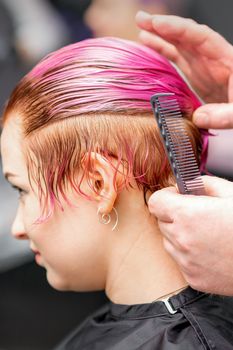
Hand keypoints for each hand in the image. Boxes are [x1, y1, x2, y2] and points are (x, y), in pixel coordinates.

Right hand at [136, 12, 232, 128]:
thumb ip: (223, 115)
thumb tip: (197, 117)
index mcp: (228, 60)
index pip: (200, 37)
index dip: (178, 29)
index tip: (157, 24)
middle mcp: (214, 60)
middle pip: (186, 37)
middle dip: (163, 27)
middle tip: (141, 18)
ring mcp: (205, 70)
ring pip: (180, 49)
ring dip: (160, 40)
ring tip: (141, 32)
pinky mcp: (200, 81)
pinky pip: (179, 64)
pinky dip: (165, 57)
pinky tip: (152, 53)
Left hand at [148, 176, 232, 294]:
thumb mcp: (232, 194)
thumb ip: (204, 184)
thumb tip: (189, 184)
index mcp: (188, 215)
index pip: (155, 202)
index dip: (165, 196)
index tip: (176, 197)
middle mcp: (182, 240)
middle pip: (162, 222)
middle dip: (174, 215)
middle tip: (197, 215)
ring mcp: (187, 262)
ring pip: (169, 242)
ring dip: (180, 235)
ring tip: (206, 234)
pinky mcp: (194, 278)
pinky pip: (181, 261)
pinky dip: (189, 254)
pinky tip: (211, 251)